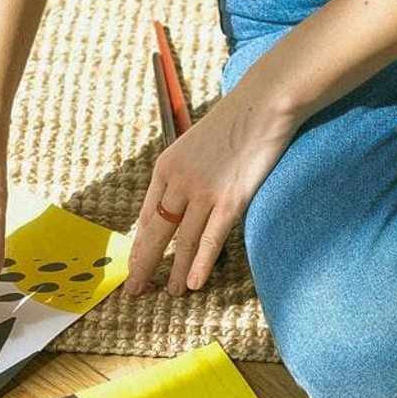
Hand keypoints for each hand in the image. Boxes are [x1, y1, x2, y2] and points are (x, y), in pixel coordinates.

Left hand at [128, 86, 298, 295]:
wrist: (262, 104)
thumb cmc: (233, 123)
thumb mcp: (196, 145)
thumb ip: (185, 173)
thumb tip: (180, 201)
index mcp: (166, 166)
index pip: (146, 214)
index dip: (139, 244)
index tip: (134, 264)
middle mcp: (179, 181)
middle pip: (155, 232)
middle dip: (143, 265)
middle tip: (134, 290)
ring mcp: (204, 192)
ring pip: (183, 241)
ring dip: (175, 271)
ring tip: (171, 293)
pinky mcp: (230, 200)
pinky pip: (210, 239)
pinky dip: (200, 264)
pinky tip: (193, 284)